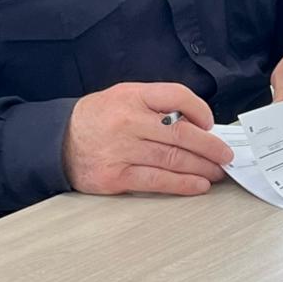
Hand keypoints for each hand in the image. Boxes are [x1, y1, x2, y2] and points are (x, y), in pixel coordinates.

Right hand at [62, 82, 233, 196]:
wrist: (56, 142)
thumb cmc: (97, 119)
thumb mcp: (124, 96)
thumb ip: (156, 105)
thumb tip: (196, 123)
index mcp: (132, 97)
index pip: (177, 96)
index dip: (200, 110)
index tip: (211, 123)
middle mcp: (128, 122)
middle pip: (181, 133)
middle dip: (210, 146)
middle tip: (226, 154)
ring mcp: (121, 151)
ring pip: (173, 159)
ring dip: (202, 167)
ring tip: (217, 171)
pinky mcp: (115, 177)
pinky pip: (157, 182)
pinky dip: (183, 184)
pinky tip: (198, 185)